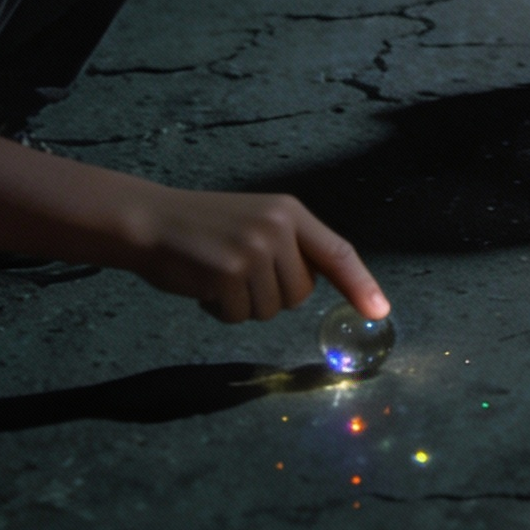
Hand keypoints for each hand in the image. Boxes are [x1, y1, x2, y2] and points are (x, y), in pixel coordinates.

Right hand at [121, 186, 388, 323]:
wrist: (149, 220)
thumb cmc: (204, 227)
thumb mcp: (256, 221)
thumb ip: (289, 246)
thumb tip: (319, 282)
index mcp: (290, 212)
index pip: (338, 252)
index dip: (361, 284)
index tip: (380, 311)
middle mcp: (278, 228)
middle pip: (300, 294)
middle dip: (272, 296)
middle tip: (239, 272)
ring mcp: (253, 249)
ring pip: (270, 310)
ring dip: (243, 304)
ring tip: (218, 274)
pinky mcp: (227, 273)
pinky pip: (238, 317)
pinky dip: (220, 311)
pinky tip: (203, 286)